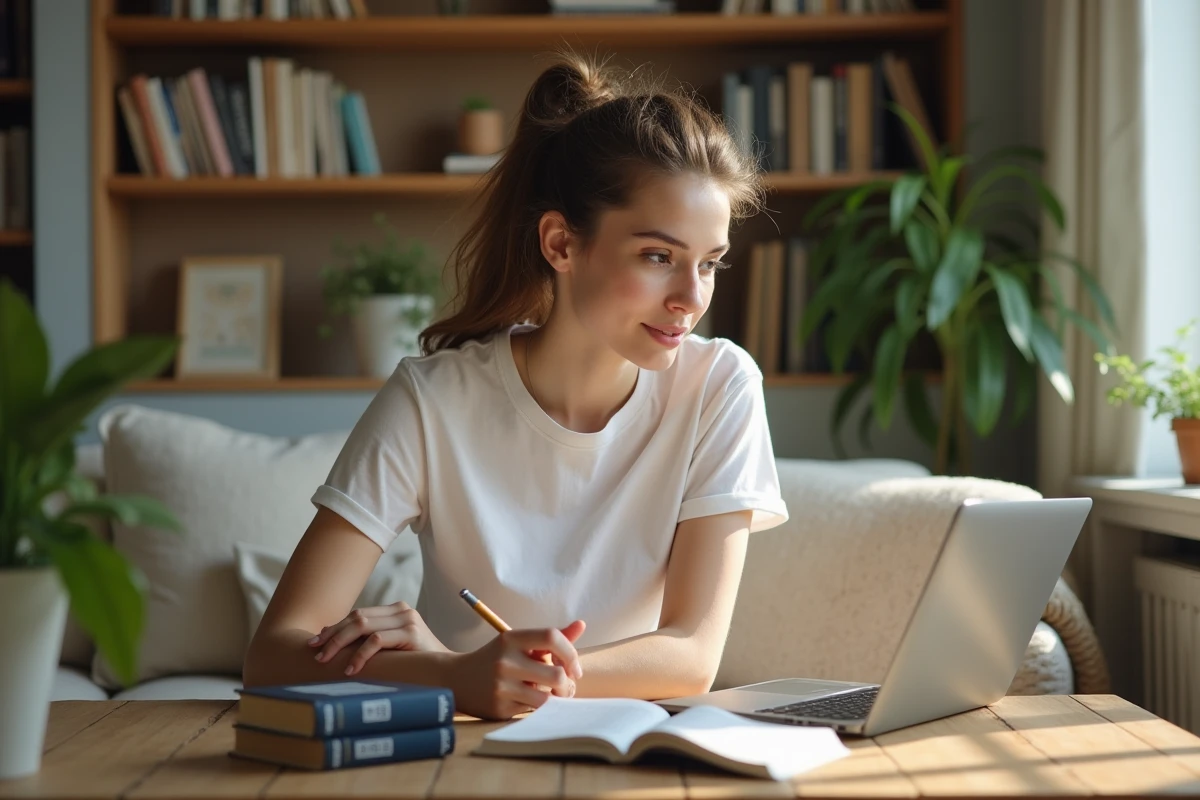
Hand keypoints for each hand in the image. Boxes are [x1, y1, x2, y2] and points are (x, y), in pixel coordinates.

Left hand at [308, 602, 451, 675]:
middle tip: (314, 651)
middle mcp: (401, 610)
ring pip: (362, 625)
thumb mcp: (393, 651)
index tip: (315, 642)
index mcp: (396, 611)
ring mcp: (407, 620)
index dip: (334, 628)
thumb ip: (374, 643)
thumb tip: (337, 648)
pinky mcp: (412, 633)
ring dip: (339, 642)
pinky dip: (360, 654)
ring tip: (325, 660)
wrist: (449, 674)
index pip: (358, 615)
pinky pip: (377, 640)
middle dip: (331, 634)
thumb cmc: (417, 666)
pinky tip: (351, 669)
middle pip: (356, 617)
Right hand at [450, 620, 585, 719]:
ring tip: (555, 696)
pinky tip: (531, 701)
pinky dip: (538, 707)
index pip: (551, 637)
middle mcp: (505, 661)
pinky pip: (532, 711)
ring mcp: (500, 686)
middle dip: (569, 684)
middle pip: (556, 675)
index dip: (571, 653)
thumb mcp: (519, 643)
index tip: (574, 668)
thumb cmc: (497, 658)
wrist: (456, 679)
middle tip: (567, 687)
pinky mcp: (498, 707)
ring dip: (557, 699)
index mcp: (511, 638)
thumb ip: (551, 638)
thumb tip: (582, 625)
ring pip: (547, 699)